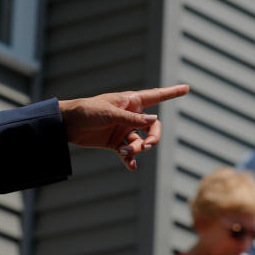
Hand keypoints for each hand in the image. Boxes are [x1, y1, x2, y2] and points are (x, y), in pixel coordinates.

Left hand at [59, 85, 189, 169]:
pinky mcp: (116, 143)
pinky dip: (131, 160)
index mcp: (131, 102)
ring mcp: (124, 130)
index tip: (187, 88)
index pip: (156, 96)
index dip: (171, 93)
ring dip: (136, 149)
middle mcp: (131, 116)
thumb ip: (132, 119)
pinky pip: (129, 154)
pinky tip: (131, 166)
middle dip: (153, 138)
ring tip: (124, 153)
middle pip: (153, 127)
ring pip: (141, 142)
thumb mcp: (110, 113)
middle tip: (146, 146)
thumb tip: (153, 119)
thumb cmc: (88, 111)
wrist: (68, 125)